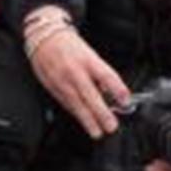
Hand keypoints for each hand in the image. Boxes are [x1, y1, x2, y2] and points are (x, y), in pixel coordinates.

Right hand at [24, 13, 128, 138]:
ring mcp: (61, 80)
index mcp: (88, 60)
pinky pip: (66, 103)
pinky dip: (76, 114)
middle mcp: (75, 71)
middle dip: (101, 113)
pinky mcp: (52, 87)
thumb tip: (114, 95)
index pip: (106, 75)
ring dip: (88, 120)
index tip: (126, 101)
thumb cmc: (71, 47)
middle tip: (111, 126)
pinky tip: (84, 122)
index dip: (117, 89)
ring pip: (76, 104)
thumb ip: (101, 74)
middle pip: (90, 95)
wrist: (44, 38)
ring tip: (97, 132)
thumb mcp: (91, 55)